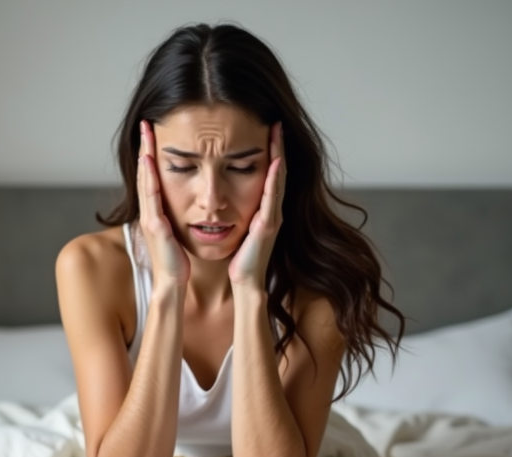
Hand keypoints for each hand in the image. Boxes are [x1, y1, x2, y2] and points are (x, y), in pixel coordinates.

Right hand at [137, 120, 190, 286]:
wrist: (173, 282)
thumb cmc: (178, 260)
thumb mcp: (176, 232)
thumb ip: (176, 217)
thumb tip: (183, 203)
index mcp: (156, 213)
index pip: (152, 178)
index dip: (151, 154)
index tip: (154, 133)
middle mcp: (149, 212)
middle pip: (145, 173)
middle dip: (145, 147)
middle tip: (147, 123)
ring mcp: (150, 218)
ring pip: (145, 180)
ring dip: (145, 155)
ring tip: (146, 132)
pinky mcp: (155, 226)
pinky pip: (151, 197)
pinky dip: (149, 178)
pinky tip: (149, 160)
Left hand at [228, 122, 285, 288]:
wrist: (245, 280)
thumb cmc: (241, 256)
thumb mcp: (242, 226)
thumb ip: (242, 209)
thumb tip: (232, 192)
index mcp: (265, 208)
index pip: (269, 173)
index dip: (270, 150)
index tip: (267, 127)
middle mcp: (272, 209)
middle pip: (278, 171)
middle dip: (278, 145)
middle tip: (275, 120)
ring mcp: (273, 216)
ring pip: (278, 180)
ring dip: (279, 154)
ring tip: (277, 131)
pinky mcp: (267, 226)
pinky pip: (272, 198)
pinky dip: (275, 179)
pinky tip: (275, 162)